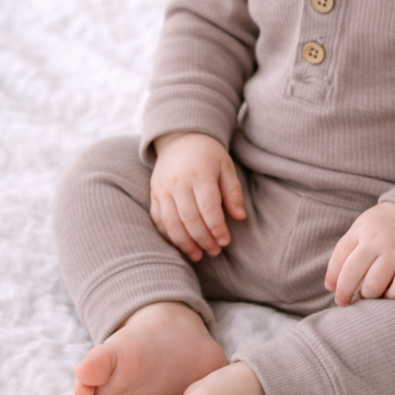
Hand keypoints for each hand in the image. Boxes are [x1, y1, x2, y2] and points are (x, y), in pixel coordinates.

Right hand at [150, 132, 245, 262]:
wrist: (181, 139)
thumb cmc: (209, 155)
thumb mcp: (226, 167)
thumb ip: (233, 192)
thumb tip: (240, 217)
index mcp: (200, 174)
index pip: (208, 208)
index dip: (217, 228)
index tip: (225, 241)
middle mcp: (179, 183)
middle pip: (190, 219)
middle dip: (203, 240)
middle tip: (214, 252)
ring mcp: (163, 189)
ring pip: (171, 223)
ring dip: (184, 243)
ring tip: (198, 255)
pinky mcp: (154, 194)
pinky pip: (158, 220)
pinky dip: (168, 236)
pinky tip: (181, 244)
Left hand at [324, 201, 394, 306]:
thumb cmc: (387, 223)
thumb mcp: (364, 225)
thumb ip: (348, 248)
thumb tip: (332, 284)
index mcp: (362, 230)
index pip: (339, 259)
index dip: (332, 278)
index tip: (332, 290)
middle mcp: (377, 241)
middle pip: (351, 274)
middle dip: (344, 293)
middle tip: (344, 302)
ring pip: (374, 285)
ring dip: (368, 296)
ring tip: (369, 295)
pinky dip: (391, 297)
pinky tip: (389, 295)